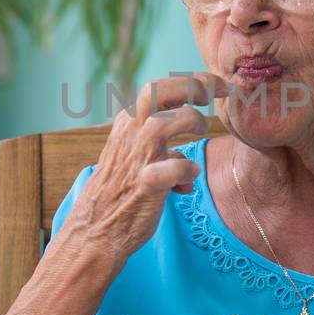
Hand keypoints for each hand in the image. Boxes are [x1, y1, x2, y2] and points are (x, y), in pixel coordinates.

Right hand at [54, 73, 221, 268]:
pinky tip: (187, 184)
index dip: (192, 81)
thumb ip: (157, 142)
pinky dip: (187, 171)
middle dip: (191, 85)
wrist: (96, 232)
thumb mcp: (134, 156)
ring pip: (164, 122)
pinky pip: (173, 168)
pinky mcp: (145, 185)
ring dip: (191, 122)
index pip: (159, 88)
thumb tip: (186, 143)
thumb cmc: (121, 193)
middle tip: (215, 91)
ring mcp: (136, 159)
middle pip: (157, 91)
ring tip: (201, 134)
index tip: (218, 85)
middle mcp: (130, 134)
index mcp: (128, 123)